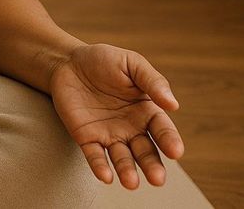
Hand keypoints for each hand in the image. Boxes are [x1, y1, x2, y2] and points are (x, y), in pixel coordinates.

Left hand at [48, 42, 184, 189]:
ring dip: (127, 171)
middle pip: (145, 151)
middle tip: (157, 179)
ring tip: (131, 182)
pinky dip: (100, 166)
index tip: (175, 152)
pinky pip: (94, 155)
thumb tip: (173, 104)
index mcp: (147, 111)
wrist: (68, 62)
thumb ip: (152, 81)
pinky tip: (105, 177)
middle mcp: (131, 128)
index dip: (169, 140)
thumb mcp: (130, 63)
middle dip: (152, 165)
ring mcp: (109, 135)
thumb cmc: (104, 61)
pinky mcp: (86, 137)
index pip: (162, 129)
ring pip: (122, 158)